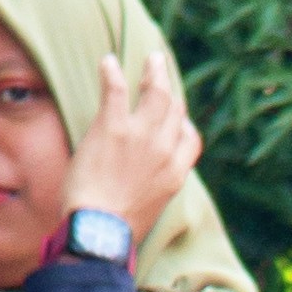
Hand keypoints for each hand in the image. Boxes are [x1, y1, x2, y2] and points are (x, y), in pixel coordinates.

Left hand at [81, 34, 202, 246]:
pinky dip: (112, 73)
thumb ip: (153, 187)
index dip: (183, 123)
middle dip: (169, 88)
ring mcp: (141, 136)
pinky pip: (117, 90)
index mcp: (175, 173)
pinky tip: (107, 62)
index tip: (176, 116)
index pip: (191, 138)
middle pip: (174, 109)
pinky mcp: (114, 128)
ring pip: (156, 93)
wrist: (100, 232)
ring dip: (153, 72)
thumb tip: (143, 182)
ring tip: (150, 59)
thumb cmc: (117, 228)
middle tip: (161, 72)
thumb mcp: (150, 209)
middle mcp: (164, 150)